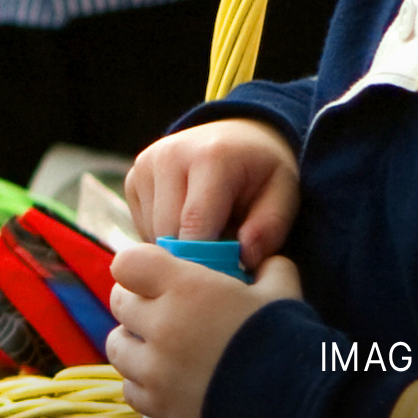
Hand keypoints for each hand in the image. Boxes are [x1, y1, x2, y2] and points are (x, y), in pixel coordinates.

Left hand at [108, 247, 303, 417]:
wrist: (292, 398)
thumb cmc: (284, 337)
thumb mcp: (280, 289)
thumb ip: (265, 266)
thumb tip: (262, 258)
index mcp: (185, 287)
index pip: (127, 263)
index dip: (138, 266)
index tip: (153, 273)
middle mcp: (161, 324)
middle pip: (120, 302)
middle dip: (137, 301)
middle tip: (161, 307)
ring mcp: (155, 368)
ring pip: (117, 345)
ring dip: (134, 341)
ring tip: (160, 343)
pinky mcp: (158, 402)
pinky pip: (129, 386)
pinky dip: (142, 380)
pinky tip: (166, 376)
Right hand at [124, 119, 299, 268]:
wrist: (237, 137)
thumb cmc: (261, 171)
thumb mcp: (284, 193)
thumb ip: (271, 227)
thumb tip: (245, 258)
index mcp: (211, 157)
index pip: (195, 225)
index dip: (208, 261)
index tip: (225, 280)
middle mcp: (170, 154)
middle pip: (168, 233)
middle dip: (193, 256)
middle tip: (221, 259)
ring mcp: (146, 165)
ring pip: (152, 235)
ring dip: (177, 247)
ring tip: (209, 236)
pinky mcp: (133, 178)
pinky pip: (143, 227)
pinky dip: (164, 237)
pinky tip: (188, 226)